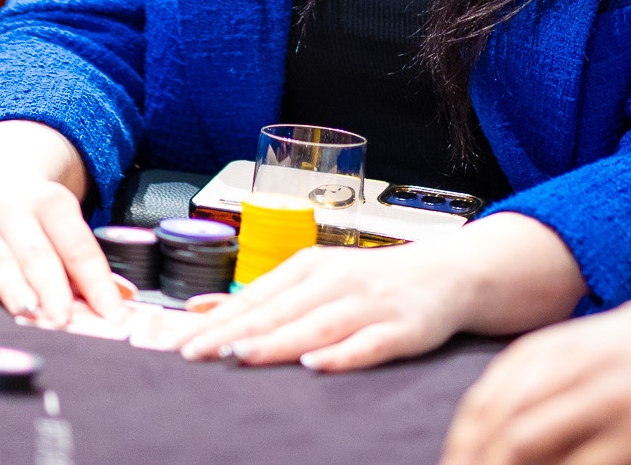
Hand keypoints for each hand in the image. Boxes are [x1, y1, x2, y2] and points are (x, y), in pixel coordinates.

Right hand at [0, 121, 121, 326]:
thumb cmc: (38, 215)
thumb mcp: (63, 222)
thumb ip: (79, 263)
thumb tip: (106, 307)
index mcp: (51, 201)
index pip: (77, 246)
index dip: (96, 282)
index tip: (111, 312)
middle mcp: (12, 209)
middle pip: (37, 254)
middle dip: (52, 289)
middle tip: (64, 319)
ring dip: (16, 290)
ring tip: (32, 313)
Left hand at [179, 239, 469, 370]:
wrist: (450, 273)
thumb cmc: (375, 280)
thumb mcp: (317, 276)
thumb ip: (263, 296)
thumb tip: (201, 310)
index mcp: (312, 266)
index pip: (257, 296)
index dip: (219, 319)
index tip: (181, 341)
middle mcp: (338, 281)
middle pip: (280, 311)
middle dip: (235, 332)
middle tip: (195, 353)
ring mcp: (370, 304)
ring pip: (317, 325)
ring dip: (278, 341)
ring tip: (241, 355)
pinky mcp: (402, 328)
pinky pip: (368, 344)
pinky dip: (341, 354)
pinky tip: (316, 364)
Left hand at [442, 302, 630, 464]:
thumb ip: (589, 365)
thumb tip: (533, 402)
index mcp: (591, 343)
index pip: (501, 383)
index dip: (468, 428)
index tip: (458, 460)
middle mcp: (596, 369)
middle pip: (504, 421)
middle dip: (472, 460)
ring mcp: (622, 407)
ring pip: (526, 451)